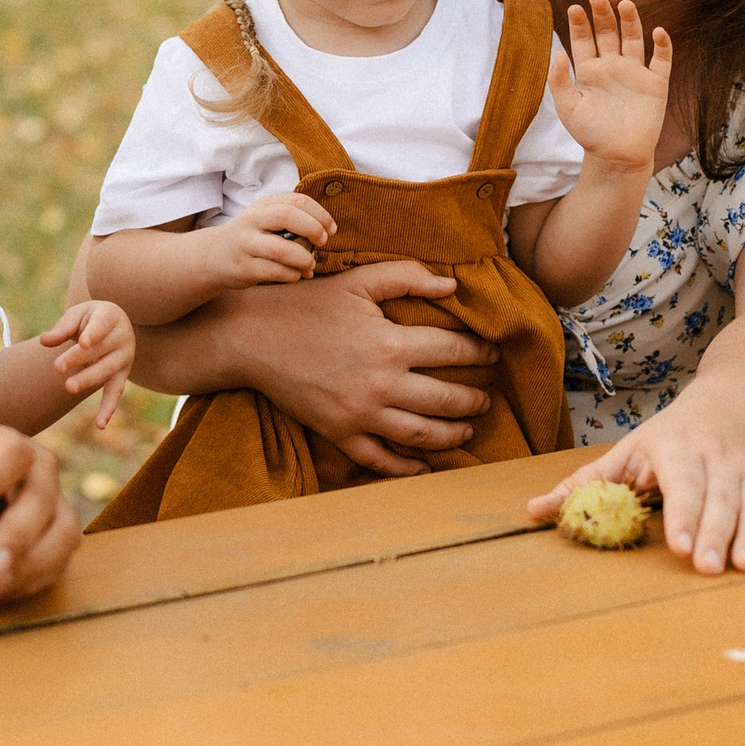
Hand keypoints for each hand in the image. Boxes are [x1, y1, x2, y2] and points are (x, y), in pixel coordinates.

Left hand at [0, 424, 79, 601]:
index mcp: (10, 445)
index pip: (11, 456)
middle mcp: (43, 471)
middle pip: (40, 499)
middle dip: (13, 537)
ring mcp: (58, 505)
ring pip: (63, 533)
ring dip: (29, 565)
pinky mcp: (63, 536)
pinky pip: (60, 561)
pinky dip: (31, 580)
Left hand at [39, 299, 135, 427]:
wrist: (110, 324)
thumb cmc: (89, 318)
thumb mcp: (76, 316)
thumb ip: (62, 328)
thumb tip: (43, 341)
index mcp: (111, 316)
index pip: (102, 325)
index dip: (94, 333)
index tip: (83, 343)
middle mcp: (122, 337)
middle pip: (100, 350)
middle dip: (79, 358)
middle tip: (57, 367)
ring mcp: (124, 358)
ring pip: (106, 371)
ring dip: (88, 380)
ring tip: (68, 387)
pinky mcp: (121, 376)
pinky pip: (115, 393)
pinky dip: (108, 408)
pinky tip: (100, 425)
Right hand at [201, 192, 336, 289]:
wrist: (213, 256)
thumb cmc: (251, 237)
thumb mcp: (266, 219)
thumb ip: (293, 219)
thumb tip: (326, 233)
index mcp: (263, 205)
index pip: (297, 200)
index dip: (320, 214)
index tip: (331, 230)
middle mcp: (252, 221)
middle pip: (287, 216)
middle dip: (313, 229)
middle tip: (322, 243)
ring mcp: (246, 245)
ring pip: (282, 250)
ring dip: (304, 259)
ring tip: (309, 264)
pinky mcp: (244, 268)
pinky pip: (276, 272)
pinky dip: (293, 275)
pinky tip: (295, 275)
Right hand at [224, 260, 478, 476]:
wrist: (251, 337)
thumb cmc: (305, 303)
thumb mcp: (357, 280)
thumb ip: (406, 277)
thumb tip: (452, 286)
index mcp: (390, 344)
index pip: (454, 350)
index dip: (480, 351)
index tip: (493, 352)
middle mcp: (381, 384)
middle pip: (447, 399)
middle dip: (475, 399)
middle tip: (488, 397)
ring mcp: (361, 415)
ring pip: (423, 434)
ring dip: (453, 434)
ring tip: (468, 428)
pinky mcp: (340, 434)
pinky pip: (382, 460)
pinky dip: (408, 468)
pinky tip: (426, 466)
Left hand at [524, 380, 744, 574]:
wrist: (734, 401)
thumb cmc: (667, 437)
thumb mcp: (624, 453)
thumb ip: (581, 487)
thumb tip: (531, 512)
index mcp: (675, 450)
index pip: (681, 483)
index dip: (682, 513)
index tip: (679, 545)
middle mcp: (716, 460)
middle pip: (717, 499)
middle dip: (713, 533)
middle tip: (707, 568)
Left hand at [551, 0, 671, 169]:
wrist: (617, 157)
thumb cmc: (590, 134)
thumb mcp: (568, 108)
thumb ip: (559, 82)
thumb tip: (556, 53)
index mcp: (589, 70)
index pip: (583, 40)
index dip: (579, 23)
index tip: (574, 7)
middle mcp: (612, 66)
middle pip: (607, 33)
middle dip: (602, 15)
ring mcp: (635, 73)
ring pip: (633, 40)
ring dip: (630, 22)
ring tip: (624, 4)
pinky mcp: (655, 84)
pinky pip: (661, 61)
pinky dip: (662, 46)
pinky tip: (658, 32)